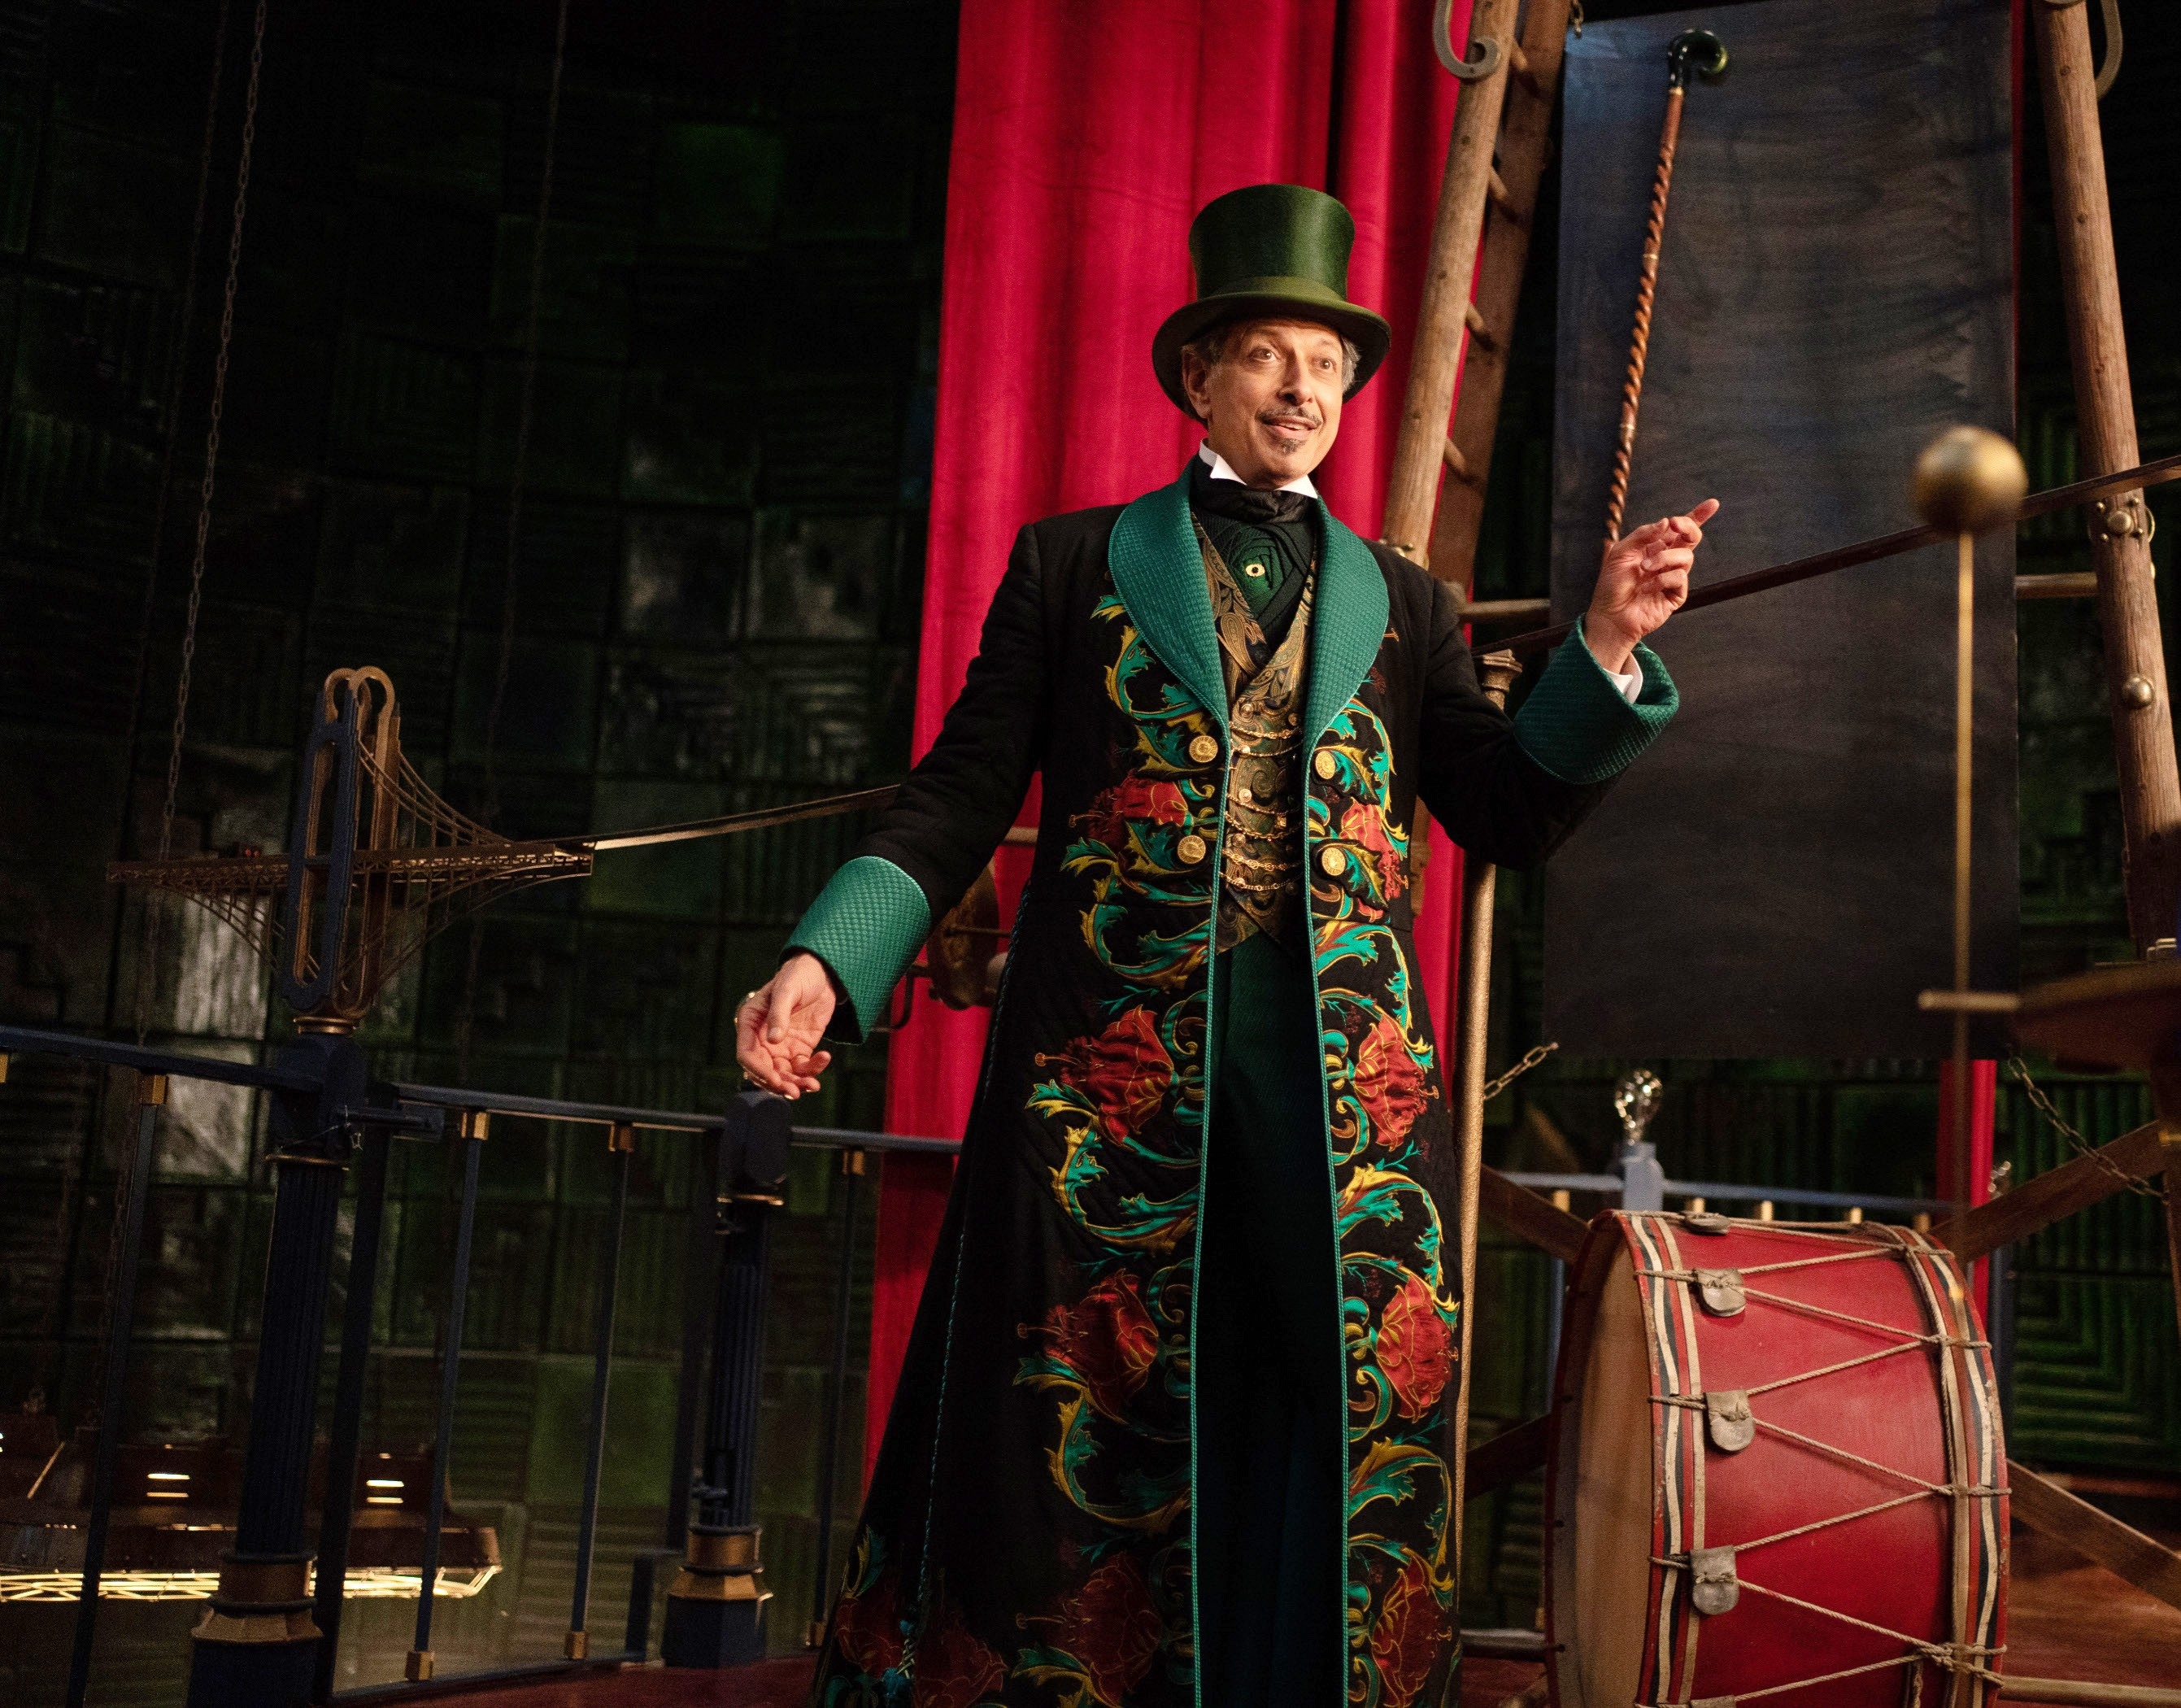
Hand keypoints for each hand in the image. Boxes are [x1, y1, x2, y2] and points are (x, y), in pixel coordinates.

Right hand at [735, 952, 835, 1098]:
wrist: (822, 973)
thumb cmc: (798, 975)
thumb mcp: (787, 991)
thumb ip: (779, 1015)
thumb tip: (773, 1041)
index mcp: (751, 1023)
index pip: (747, 1054)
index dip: (759, 1070)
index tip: (776, 1080)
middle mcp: (762, 1038)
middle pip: (765, 1070)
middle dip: (779, 1083)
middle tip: (796, 1091)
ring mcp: (781, 1045)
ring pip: (784, 1073)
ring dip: (797, 1083)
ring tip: (813, 1085)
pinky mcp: (799, 1048)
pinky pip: (803, 1066)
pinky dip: (813, 1069)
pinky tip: (825, 1058)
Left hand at [1586, 499, 1719, 671]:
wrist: (1609, 615)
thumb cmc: (1612, 585)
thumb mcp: (1621, 553)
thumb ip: (1643, 535)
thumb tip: (1666, 522)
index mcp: (1655, 547)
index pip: (1679, 530)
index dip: (1697, 516)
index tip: (1712, 504)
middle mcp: (1667, 560)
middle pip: (1691, 538)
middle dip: (1688, 527)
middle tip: (1676, 526)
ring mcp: (1673, 578)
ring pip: (1686, 557)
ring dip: (1664, 558)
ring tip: (1645, 568)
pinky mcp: (1676, 595)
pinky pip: (1680, 578)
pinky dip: (1662, 579)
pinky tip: (1647, 588)